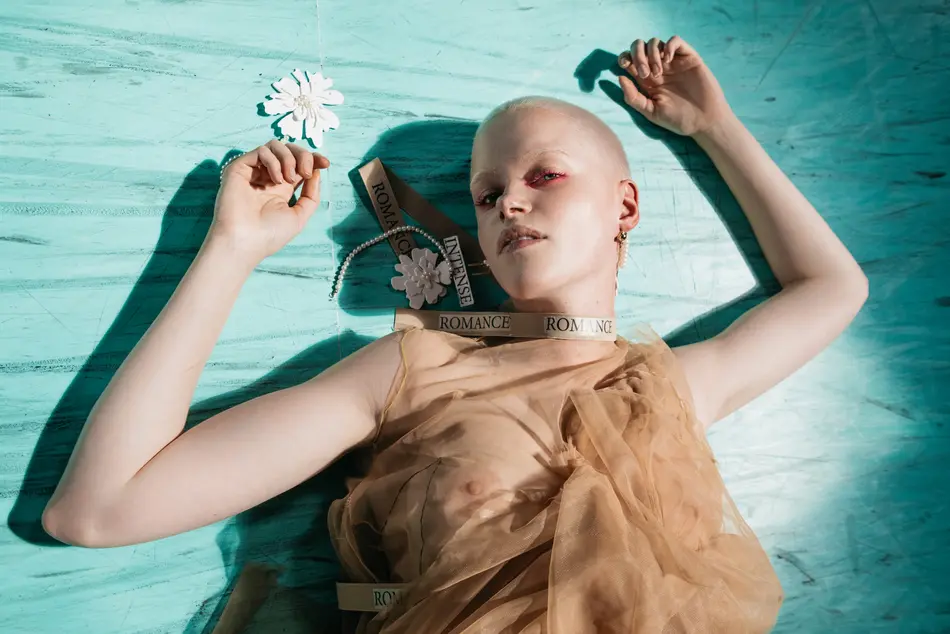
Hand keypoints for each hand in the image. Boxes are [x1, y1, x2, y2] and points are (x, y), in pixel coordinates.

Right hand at [210, 140, 329, 262]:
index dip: (313, 159)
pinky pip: (262, 151)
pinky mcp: (239, 167)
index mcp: (281, 188)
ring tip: (289, 178)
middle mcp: (267, 177)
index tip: (325, 163)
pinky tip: (275, 180)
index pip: (299, 164)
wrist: (244, 241)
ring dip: (289, 158)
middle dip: (304, 155)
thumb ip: (311, 195)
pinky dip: (274, 162)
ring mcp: (253, 172)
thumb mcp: (300, 216)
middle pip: (289, 150)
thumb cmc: (269, 235)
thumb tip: (317, 172)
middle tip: (306, 171)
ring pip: (275, 146)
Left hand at [617, 36, 732, 136]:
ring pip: (655, 42)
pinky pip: (675, 40)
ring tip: (658, 73)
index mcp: (646, 80)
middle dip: (637, 55)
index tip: (625, 66)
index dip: (624, 58)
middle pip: (639, 47)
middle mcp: (657, 68)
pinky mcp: (688, 58)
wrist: (704, 120)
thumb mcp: (650, 111)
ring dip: (651, 53)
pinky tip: (668, 60)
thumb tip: (619, 77)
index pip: (629, 60)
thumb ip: (633, 97)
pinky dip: (668, 46)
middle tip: (644, 73)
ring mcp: (673, 62)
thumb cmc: (677, 119)